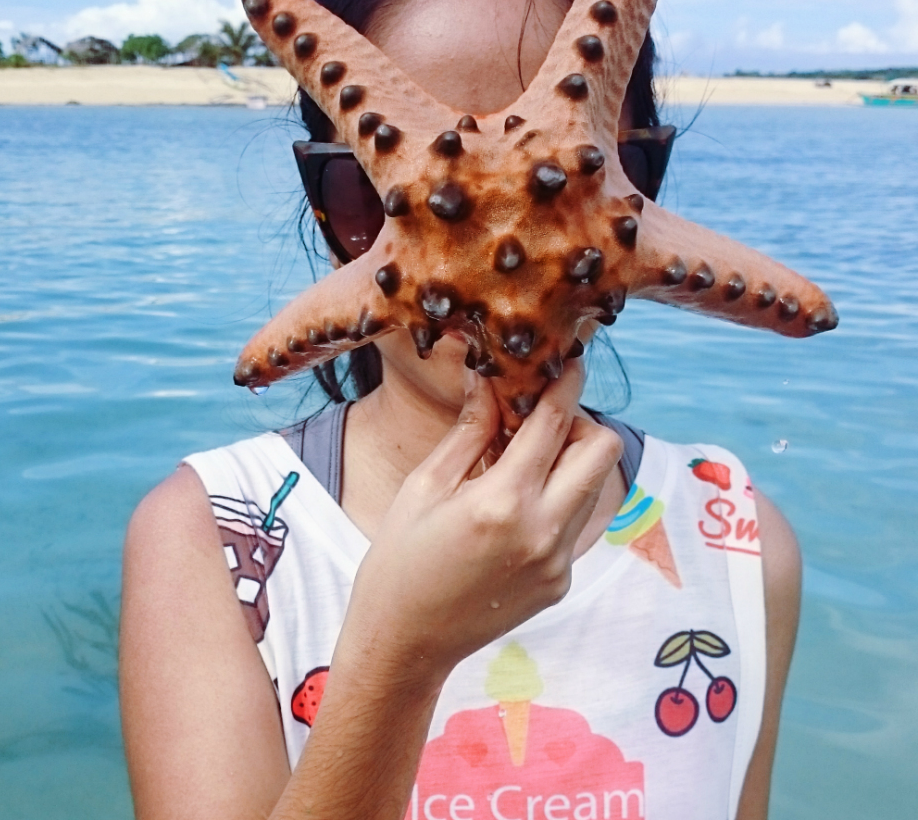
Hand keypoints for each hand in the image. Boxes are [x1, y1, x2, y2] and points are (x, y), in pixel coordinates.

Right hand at [337, 360, 622, 685]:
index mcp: (502, 501)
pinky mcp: (560, 583)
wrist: (405, 644)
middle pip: (602, 451)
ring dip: (571, 462)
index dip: (566, 383)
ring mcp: (557, 562)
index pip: (554, 423)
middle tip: (541, 421)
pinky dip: (556, 502)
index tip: (571, 359)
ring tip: (523, 463)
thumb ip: (468, 433)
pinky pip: (575, 524)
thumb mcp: (424, 487)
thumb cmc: (400, 560)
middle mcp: (542, 532)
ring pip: (594, 487)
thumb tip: (488, 383)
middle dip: (580, 423)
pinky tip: (514, 509)